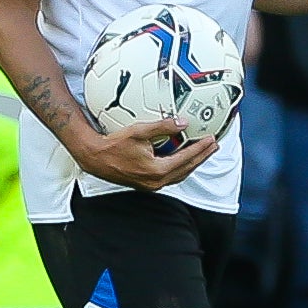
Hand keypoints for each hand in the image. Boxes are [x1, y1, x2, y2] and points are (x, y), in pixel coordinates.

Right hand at [72, 117, 218, 190]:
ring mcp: (151, 185)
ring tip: (202, 152)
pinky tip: (182, 159)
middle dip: (201, 157)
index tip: (211, 139)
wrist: (94, 157)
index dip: (200, 148)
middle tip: (213, 146)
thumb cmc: (113, 145)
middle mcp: (156, 181)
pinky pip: (170, 176)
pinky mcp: (146, 184)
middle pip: (186, 169)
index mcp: (157, 171)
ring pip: (179, 175)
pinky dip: (180, 167)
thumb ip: (163, 127)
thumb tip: (182, 122)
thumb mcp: (139, 131)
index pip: (186, 159)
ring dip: (192, 163)